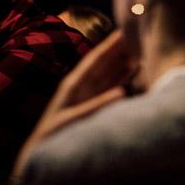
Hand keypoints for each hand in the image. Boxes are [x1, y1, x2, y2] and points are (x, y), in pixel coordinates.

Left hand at [12, 31, 136, 179]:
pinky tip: (134, 69)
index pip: (96, 60)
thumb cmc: (54, 137)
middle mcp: (83, 86)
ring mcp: (90, 95)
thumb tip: (122, 92)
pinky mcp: (95, 105)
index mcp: (75, 85)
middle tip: (138, 33)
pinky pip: (113, 86)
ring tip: (141, 47)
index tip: (124, 31)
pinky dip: (124, 76)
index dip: (110, 45)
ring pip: (111, 73)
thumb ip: (96, 106)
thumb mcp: (73, 120)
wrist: (43, 153)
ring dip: (125, 60)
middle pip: (106, 63)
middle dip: (121, 48)